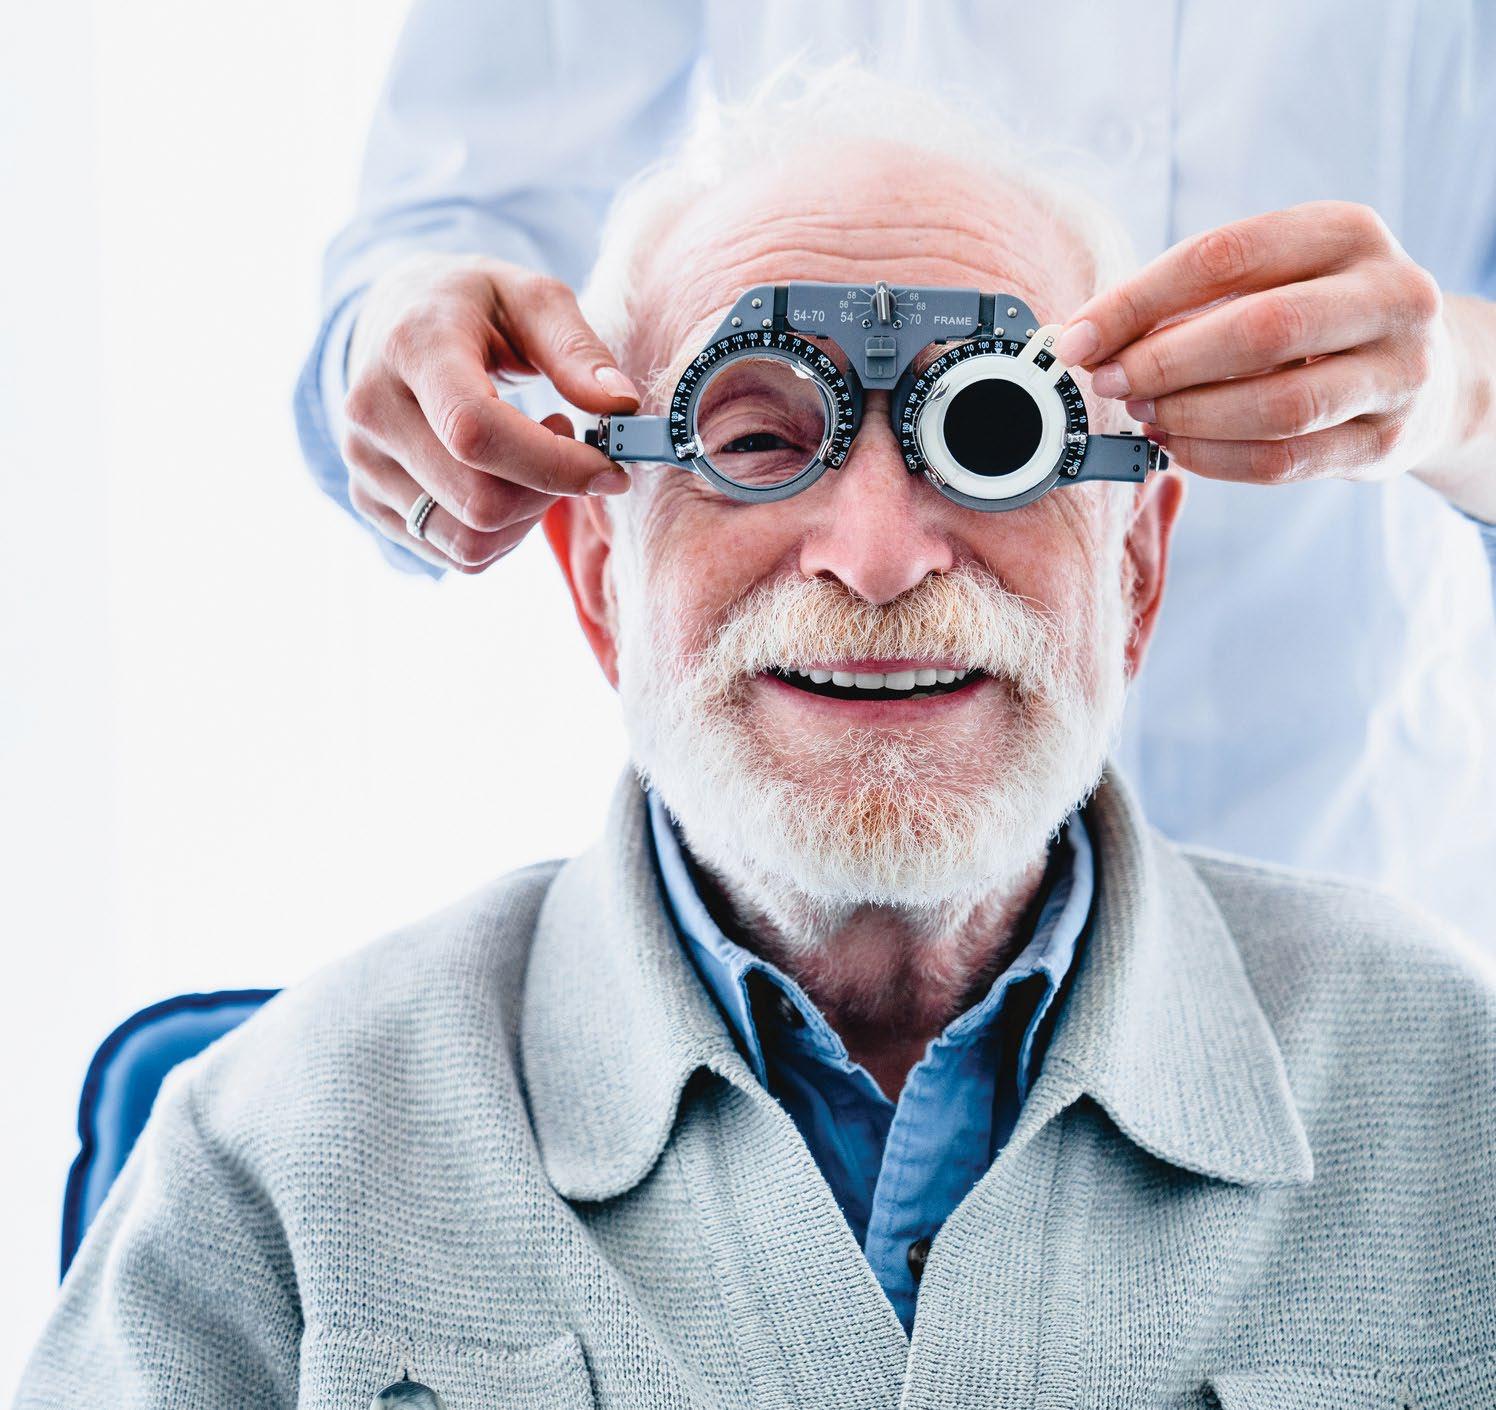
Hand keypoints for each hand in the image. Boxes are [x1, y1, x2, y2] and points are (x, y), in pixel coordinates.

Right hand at [341, 254, 638, 572]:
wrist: (394, 319)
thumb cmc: (475, 307)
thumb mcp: (532, 299)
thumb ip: (578, 349)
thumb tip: (621, 405)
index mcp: (411, 347)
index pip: (476, 433)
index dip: (553, 465)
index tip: (608, 467)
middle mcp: (372, 410)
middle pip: (479, 503)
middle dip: (548, 492)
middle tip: (568, 446)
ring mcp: (363, 463)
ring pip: (470, 543)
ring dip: (527, 518)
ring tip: (534, 461)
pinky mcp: (368, 501)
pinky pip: (457, 555)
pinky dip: (502, 533)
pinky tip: (504, 482)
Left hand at [1053, 201, 1457, 488]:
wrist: (1428, 374)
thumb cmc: (1319, 321)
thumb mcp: (1272, 280)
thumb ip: (1189, 301)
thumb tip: (1086, 338)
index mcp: (1346, 232)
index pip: (1222, 257)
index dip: (1136, 302)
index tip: (1077, 339)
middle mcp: (1389, 294)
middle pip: (1258, 330)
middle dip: (1162, 363)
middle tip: (1109, 382)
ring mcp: (1399, 372)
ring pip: (1276, 405)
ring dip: (1189, 415)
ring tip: (1143, 415)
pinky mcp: (1388, 442)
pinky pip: (1284, 460)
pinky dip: (1215, 458)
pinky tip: (1177, 446)